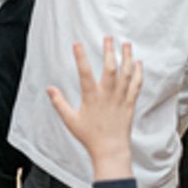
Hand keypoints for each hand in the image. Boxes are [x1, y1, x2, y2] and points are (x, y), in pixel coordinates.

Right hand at [47, 37, 141, 179]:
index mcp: (91, 98)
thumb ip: (59, 103)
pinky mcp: (130, 103)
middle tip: (108, 37)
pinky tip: (138, 62)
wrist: (110, 150)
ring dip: (127, 57)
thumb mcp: (70, 120)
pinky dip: (138, 72)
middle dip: (110, 51)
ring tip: (126, 44)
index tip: (77, 43)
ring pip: (126, 74)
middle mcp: (107, 96)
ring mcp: (121, 99)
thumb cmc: (89, 136)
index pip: (84, 73)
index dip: (80, 57)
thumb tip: (49, 89)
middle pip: (110, 69)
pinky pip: (136, 85)